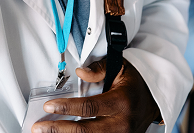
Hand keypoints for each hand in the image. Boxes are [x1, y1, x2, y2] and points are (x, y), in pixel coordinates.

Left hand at [32, 59, 159, 132]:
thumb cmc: (133, 82)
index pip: (89, 107)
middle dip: (59, 130)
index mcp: (121, 102)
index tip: (49, 106)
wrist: (154, 99)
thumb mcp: (120, 67)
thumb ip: (99, 69)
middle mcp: (122, 124)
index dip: (67, 108)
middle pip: (86, 131)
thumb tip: (80, 73)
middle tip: (39, 127)